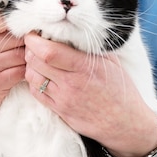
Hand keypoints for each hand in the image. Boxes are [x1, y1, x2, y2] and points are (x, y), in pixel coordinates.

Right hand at [0, 14, 25, 114]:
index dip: (19, 22)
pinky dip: (27, 70)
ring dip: (29, 55)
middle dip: (27, 39)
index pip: (4, 19)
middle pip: (16, 37)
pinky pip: (22, 71)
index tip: (28, 24)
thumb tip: (21, 15)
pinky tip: (25, 69)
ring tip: (29, 56)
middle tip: (33, 42)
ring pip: (21, 54)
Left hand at [24, 32, 156, 156]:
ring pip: (32, 77)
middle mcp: (70, 84)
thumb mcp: (111, 62)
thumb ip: (88, 48)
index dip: (35, 41)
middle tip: (35, 44)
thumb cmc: (120, 90)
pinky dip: (34, 81)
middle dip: (30, 50)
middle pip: (36, 62)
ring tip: (38, 60)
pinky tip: (43, 76)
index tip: (34, 33)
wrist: (125, 124)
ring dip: (30, 65)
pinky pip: (36, 93)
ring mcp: (63, 99)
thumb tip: (68, 32)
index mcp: (84, 68)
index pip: (49, 52)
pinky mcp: (59, 111)